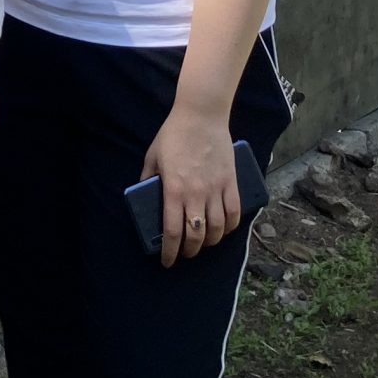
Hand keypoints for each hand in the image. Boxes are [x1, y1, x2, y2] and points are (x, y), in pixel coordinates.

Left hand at [142, 107, 238, 267]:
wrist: (201, 116)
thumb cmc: (174, 134)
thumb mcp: (152, 156)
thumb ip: (148, 178)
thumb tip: (144, 194)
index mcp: (173, 190)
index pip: (172, 232)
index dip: (170, 252)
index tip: (167, 261)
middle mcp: (195, 194)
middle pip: (195, 236)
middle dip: (190, 251)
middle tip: (185, 254)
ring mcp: (215, 189)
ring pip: (217, 229)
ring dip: (209, 242)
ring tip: (203, 243)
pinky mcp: (230, 183)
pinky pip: (234, 213)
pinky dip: (230, 227)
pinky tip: (224, 230)